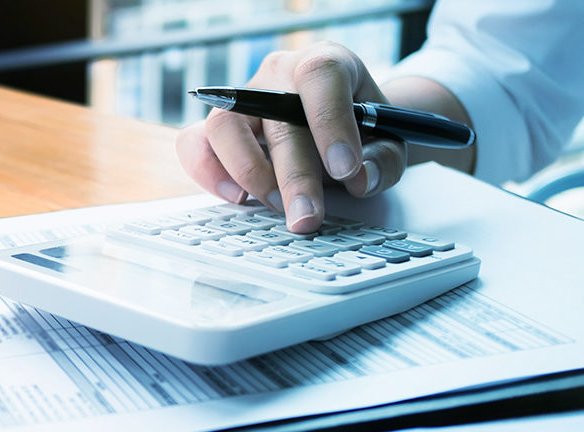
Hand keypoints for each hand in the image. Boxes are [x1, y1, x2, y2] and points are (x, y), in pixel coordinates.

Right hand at [177, 41, 406, 232]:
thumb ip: (382, 160)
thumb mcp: (389, 141)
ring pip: (225, 125)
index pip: (320, 75)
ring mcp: (241, 99)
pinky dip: (209, 172)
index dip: (330, 121)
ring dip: (250, 173)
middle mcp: (277, 74)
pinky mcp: (218, 128)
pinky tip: (238, 198)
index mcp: (327, 63)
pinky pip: (194, 143)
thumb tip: (359, 180)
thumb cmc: (361, 130)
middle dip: (294, 175)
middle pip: (275, 116)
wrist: (337, 128)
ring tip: (278, 207)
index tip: (345, 169)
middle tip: (307, 217)